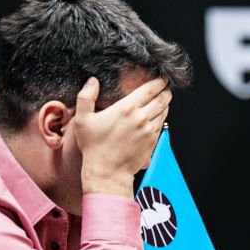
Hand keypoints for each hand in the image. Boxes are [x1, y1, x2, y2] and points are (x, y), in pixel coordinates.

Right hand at [74, 76, 170, 197]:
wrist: (108, 171)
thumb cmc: (94, 147)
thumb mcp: (83, 119)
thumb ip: (86, 97)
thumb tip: (92, 81)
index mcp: (126, 108)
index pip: (150, 89)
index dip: (159, 82)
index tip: (161, 78)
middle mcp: (141, 117)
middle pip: (161, 99)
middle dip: (165, 91)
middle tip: (166, 87)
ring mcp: (149, 130)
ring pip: (164, 112)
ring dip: (166, 104)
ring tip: (165, 99)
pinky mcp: (153, 141)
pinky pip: (162, 125)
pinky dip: (163, 117)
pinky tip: (159, 115)